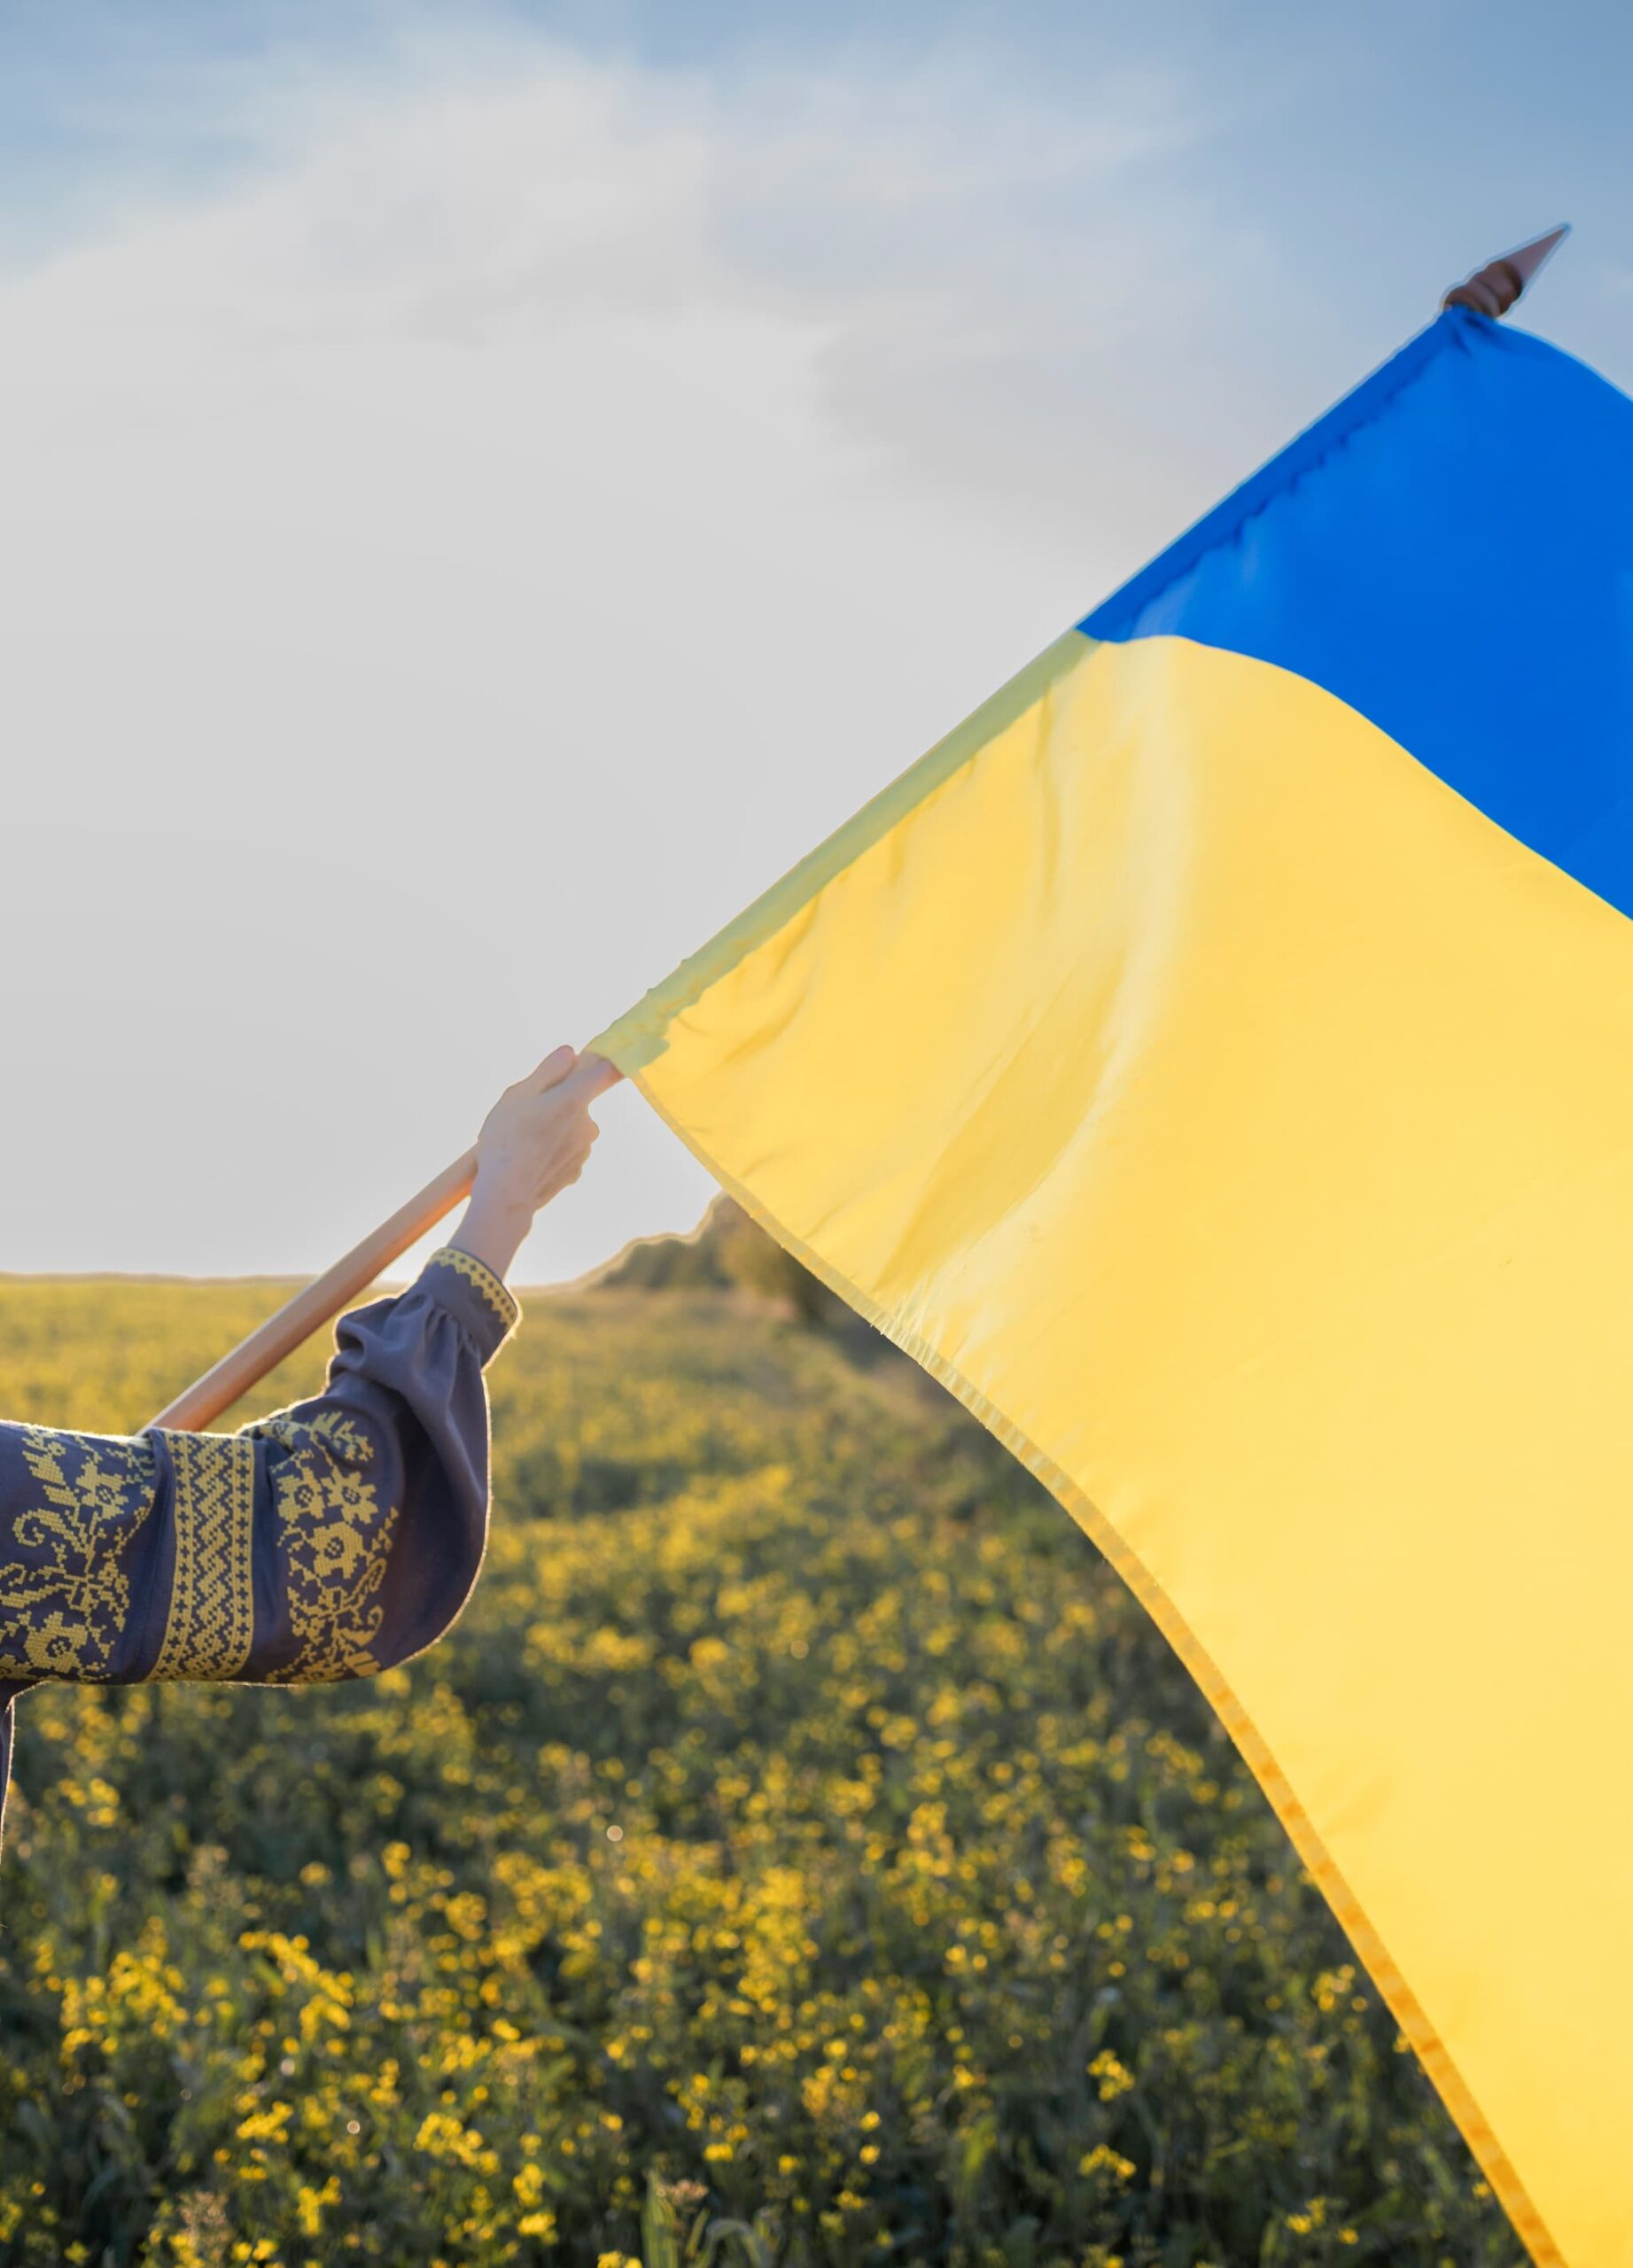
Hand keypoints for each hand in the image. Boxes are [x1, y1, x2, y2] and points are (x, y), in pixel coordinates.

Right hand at [450, 1047, 621, 1280]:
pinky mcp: (577, 1171)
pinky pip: (566, 1152)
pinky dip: (551, 1153)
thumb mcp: (518, 1094)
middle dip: (557, 1104)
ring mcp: (585, 1150)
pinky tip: (530, 1161)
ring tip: (523, 1143)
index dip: (610, 1060)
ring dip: (553, 1131)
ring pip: (570, 1129)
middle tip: (526, 1115)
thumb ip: (548, 1071)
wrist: (506, 1194)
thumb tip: (571, 1052)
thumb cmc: (507, 1139)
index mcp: (575, 1099)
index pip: (608, 1071)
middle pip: (577, 1102)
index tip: (619, 1051)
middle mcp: (588, 1124)